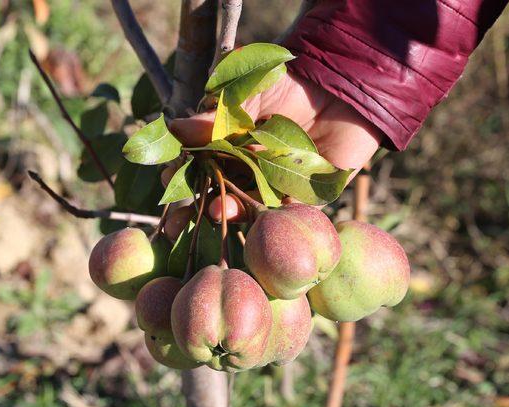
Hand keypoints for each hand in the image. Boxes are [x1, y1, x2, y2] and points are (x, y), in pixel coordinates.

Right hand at [169, 72, 383, 219]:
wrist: (342, 88)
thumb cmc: (293, 85)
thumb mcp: (252, 91)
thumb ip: (220, 113)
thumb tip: (176, 127)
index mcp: (232, 145)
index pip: (201, 164)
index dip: (184, 173)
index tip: (167, 177)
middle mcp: (249, 168)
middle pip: (218, 191)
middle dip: (196, 205)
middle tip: (176, 219)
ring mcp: (275, 184)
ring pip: (247, 204)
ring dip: (229, 211)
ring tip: (215, 212)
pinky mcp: (304, 197)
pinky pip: (285, 213)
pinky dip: (270, 217)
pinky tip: (255, 217)